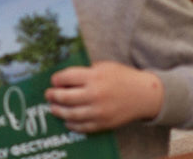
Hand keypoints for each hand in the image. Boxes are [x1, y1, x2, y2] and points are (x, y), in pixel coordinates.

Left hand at [46, 61, 162, 131]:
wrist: (144, 95)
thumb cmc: (122, 77)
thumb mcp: (104, 66)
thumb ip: (85, 71)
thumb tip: (65, 77)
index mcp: (94, 76)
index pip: (66, 77)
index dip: (56, 79)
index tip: (54, 80)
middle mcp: (95, 94)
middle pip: (65, 97)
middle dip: (53, 95)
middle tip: (48, 94)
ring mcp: (99, 111)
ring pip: (71, 114)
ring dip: (58, 111)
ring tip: (53, 108)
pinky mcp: (104, 123)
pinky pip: (83, 127)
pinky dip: (72, 125)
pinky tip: (67, 121)